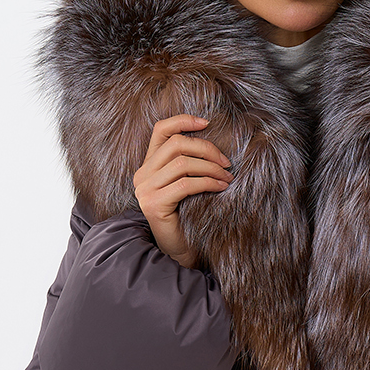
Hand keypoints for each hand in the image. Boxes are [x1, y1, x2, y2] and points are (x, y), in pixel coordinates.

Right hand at [133, 114, 231, 266]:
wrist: (178, 249)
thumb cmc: (187, 216)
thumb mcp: (186, 184)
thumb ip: (190, 164)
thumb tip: (215, 143)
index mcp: (148, 164)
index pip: (161, 130)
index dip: (183, 120)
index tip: (207, 122)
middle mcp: (142, 174)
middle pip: (177, 145)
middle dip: (207, 149)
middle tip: (226, 163)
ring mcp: (145, 189)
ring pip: (183, 164)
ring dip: (211, 168)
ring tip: (227, 177)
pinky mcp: (154, 204)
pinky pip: (186, 185)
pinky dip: (208, 182)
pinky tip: (221, 187)